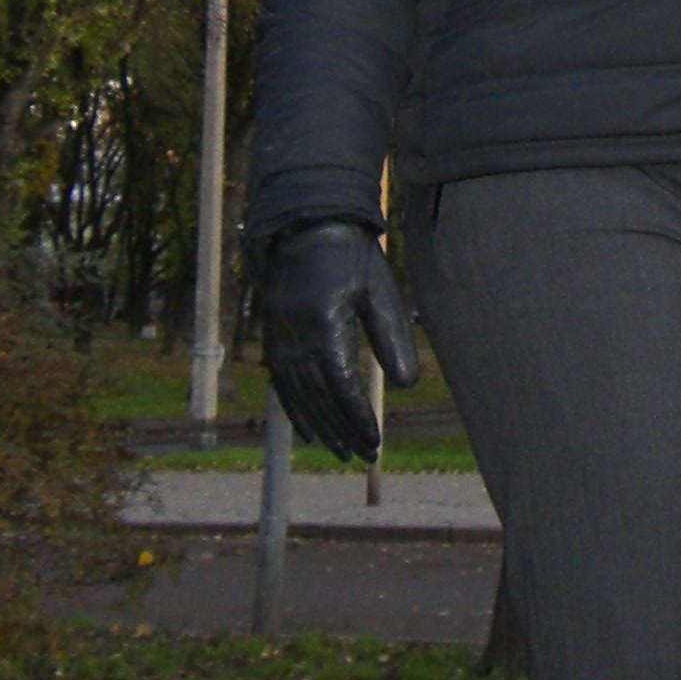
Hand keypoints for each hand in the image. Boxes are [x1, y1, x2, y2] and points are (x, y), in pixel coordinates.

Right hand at [256, 221, 420, 462]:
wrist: (307, 223)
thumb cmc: (351, 255)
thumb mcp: (379, 291)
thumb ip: (392, 337)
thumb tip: (407, 385)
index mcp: (321, 325)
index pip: (341, 387)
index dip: (357, 419)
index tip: (375, 443)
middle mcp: (293, 337)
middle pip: (318, 398)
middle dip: (342, 430)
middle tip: (364, 456)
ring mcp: (278, 338)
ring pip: (297, 396)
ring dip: (320, 427)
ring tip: (342, 452)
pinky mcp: (272, 336)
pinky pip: (281, 383)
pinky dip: (295, 411)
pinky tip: (308, 433)